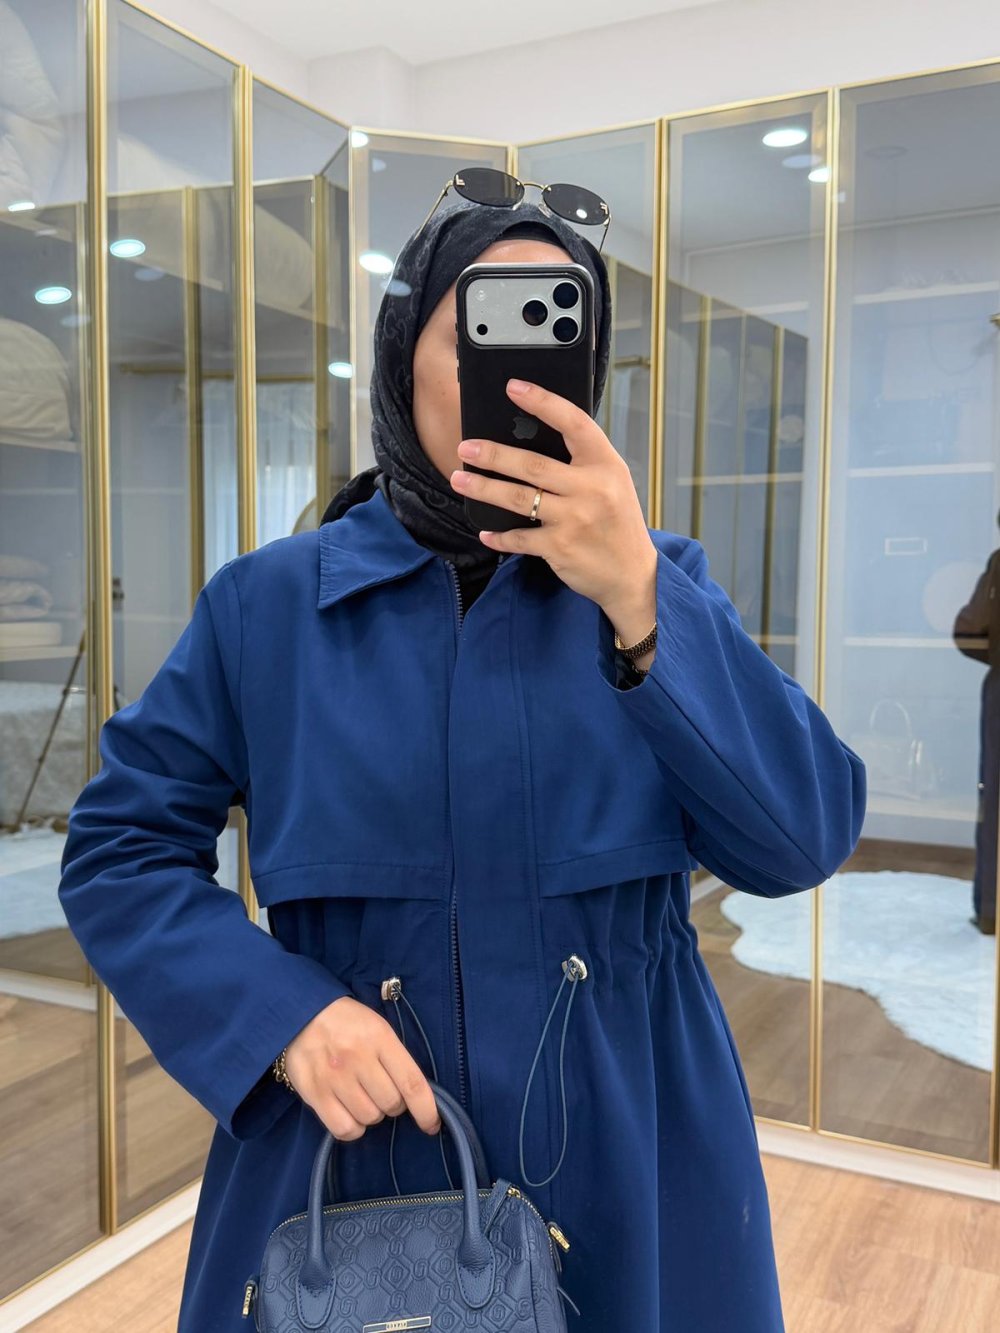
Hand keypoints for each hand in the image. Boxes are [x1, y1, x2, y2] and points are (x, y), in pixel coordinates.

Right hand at [285, 995, 441, 1139]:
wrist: (300, 1013)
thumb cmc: (346, 1022)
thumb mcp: (377, 1027)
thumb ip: (395, 1057)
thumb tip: (414, 1095)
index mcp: (379, 1038)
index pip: (411, 1082)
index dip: (426, 1109)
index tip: (431, 1124)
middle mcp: (357, 1058)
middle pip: (391, 1104)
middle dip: (393, 1104)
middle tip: (382, 1090)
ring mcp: (334, 1078)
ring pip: (369, 1118)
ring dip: (372, 1114)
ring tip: (362, 1096)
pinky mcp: (314, 1093)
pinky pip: (344, 1129)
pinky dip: (352, 1128)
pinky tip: (350, 1113)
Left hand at [450, 377, 657, 612]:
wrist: (632, 574)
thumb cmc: (617, 522)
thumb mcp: (612, 483)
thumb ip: (582, 462)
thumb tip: (531, 440)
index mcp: (605, 464)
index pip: (573, 423)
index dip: (543, 402)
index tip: (514, 388)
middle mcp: (591, 489)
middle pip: (532, 464)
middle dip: (493, 454)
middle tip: (466, 447)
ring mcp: (574, 519)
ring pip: (518, 498)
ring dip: (484, 487)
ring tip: (459, 479)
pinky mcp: (560, 547)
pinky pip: (519, 537)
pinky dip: (499, 535)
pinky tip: (485, 531)